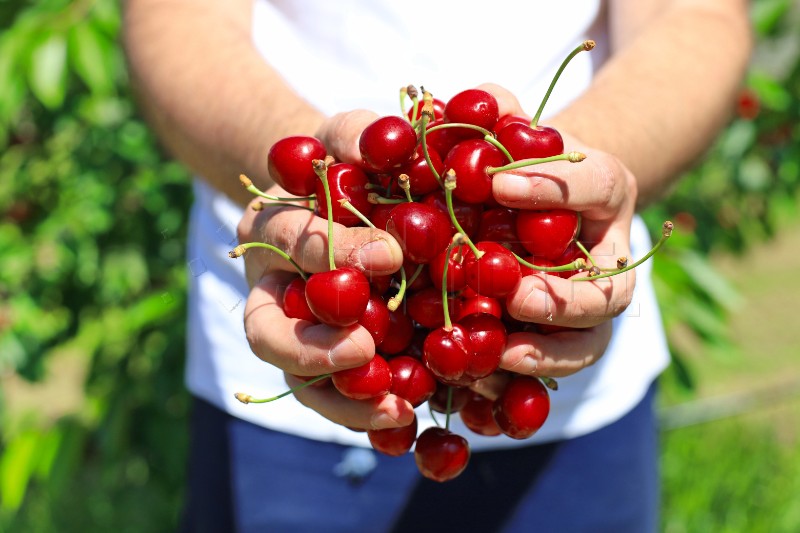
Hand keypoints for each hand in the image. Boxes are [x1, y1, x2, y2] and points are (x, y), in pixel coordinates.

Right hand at [238, 111, 414, 429]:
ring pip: (297, 381)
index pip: (290, 243)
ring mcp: (294, 335)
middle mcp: (271, 292)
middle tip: (367, 349)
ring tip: (393, 409)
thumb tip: (393, 138)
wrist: (335, 205)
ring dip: (340, 398)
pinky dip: (364, 413)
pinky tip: (405, 419)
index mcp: (270, 233)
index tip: (389, 255)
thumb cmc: (345, 168)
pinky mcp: (324, 365)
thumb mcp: (347, 138)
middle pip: (270, 332)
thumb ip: (358, 135)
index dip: (333, 252)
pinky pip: (333, 399)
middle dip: (315, 348)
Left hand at [478, 83, 637, 378]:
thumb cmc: (518, 162)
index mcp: (605, 194)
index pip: (596, 186)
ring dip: (545, 356)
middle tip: (516, 298)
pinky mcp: (557, 345)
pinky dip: (514, 385)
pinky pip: (547, 375)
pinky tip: (472, 384)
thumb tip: (466, 111)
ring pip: (587, 345)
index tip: (497, 181)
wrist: (530, 207)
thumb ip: (497, 113)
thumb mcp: (511, 129)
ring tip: (495, 358)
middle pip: (608, 293)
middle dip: (564, 301)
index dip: (553, 188)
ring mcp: (586, 309)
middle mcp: (607, 259)